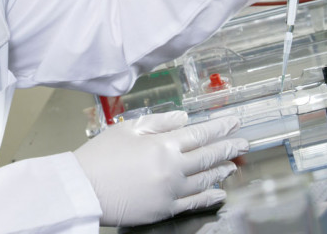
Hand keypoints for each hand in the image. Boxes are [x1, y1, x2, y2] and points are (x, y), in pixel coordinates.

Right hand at [73, 111, 247, 226]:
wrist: (83, 188)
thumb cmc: (99, 156)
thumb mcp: (127, 128)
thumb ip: (159, 122)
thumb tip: (184, 118)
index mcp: (162, 145)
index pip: (199, 133)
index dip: (220, 127)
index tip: (234, 122)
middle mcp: (172, 168)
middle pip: (208, 156)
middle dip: (228, 147)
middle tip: (243, 142)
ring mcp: (170, 191)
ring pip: (206, 179)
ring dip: (222, 170)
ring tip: (232, 165)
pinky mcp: (165, 209)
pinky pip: (195, 202)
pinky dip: (210, 196)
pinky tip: (220, 192)